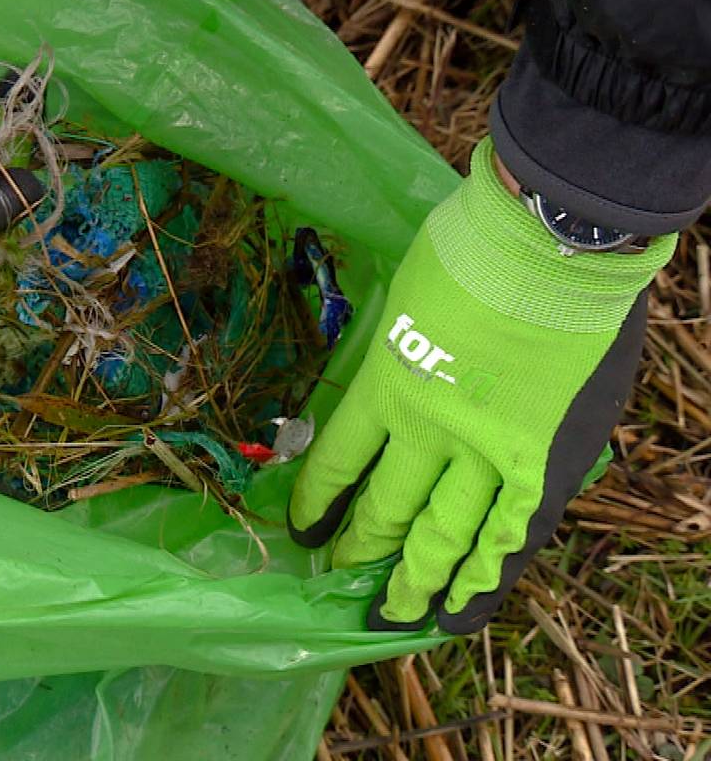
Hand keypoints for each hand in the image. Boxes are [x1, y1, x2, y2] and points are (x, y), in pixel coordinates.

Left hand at [288, 138, 673, 632]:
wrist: (549, 239)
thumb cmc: (472, 246)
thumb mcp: (405, 295)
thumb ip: (397, 346)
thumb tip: (392, 367)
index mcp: (384, 384)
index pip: (336, 462)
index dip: (316, 501)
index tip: (303, 527)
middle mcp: (426, 430)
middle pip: (381, 509)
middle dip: (355, 549)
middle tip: (336, 576)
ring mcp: (487, 451)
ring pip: (438, 536)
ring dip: (409, 579)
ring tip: (387, 612)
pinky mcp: (542, 460)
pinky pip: (509, 535)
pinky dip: (483, 577)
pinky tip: (457, 607)